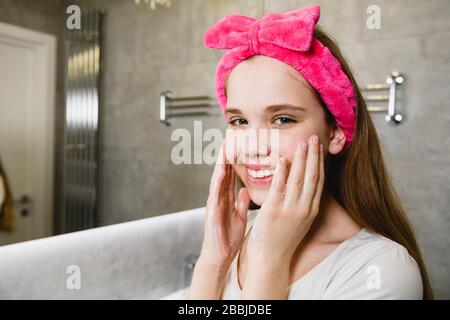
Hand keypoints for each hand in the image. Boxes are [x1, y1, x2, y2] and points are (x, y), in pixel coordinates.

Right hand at [198, 141, 250, 273]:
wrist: (219, 257)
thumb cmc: (227, 240)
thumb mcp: (239, 218)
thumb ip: (241, 204)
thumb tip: (245, 191)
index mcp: (226, 200)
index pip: (230, 177)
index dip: (234, 162)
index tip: (237, 148)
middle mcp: (218, 200)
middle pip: (222, 175)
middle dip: (225, 158)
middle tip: (227, 140)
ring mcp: (214, 205)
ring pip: (217, 181)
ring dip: (220, 165)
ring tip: (223, 151)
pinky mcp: (212, 213)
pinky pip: (215, 195)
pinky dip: (217, 183)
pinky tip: (220, 173)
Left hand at [247, 134, 324, 266]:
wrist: (271, 257)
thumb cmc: (283, 237)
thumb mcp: (300, 219)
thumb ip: (303, 201)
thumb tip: (303, 182)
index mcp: (311, 210)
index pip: (318, 181)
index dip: (319, 162)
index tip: (319, 147)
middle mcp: (303, 209)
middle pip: (312, 177)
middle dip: (313, 155)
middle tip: (314, 138)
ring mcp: (289, 211)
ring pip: (298, 180)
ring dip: (301, 159)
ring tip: (302, 143)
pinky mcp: (273, 212)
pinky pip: (279, 188)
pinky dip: (282, 173)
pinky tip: (282, 160)